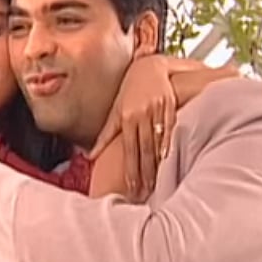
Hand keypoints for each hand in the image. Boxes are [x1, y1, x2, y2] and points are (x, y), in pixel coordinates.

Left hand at [90, 54, 176, 196]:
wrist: (150, 68)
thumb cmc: (130, 92)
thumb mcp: (115, 112)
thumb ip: (105, 135)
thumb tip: (90, 156)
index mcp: (126, 118)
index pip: (129, 151)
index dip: (131, 171)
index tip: (132, 189)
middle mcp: (141, 115)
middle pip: (144, 150)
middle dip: (145, 174)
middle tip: (145, 193)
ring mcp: (157, 110)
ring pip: (157, 142)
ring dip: (158, 164)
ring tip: (159, 183)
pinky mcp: (170, 106)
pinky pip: (171, 128)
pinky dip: (170, 144)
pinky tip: (170, 159)